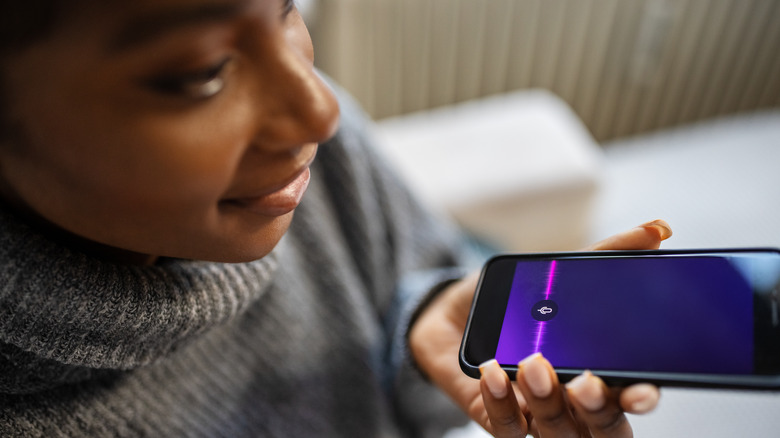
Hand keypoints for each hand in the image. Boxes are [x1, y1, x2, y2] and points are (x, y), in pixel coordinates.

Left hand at [409, 220, 671, 436]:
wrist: (456, 315)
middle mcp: (575, 403)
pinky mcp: (497, 417)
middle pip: (602, 429)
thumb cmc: (515, 301)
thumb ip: (608, 254)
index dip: (641, 397)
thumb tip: (658, 228)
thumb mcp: (558, 272)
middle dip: (599, 411)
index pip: (632, 397)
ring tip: (533, 362)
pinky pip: (506, 425)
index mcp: (601, 372)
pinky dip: (502, 400)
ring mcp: (537, 414)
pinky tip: (494, 372)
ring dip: (547, 400)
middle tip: (586, 382)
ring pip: (557, 432)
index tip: (641, 388)